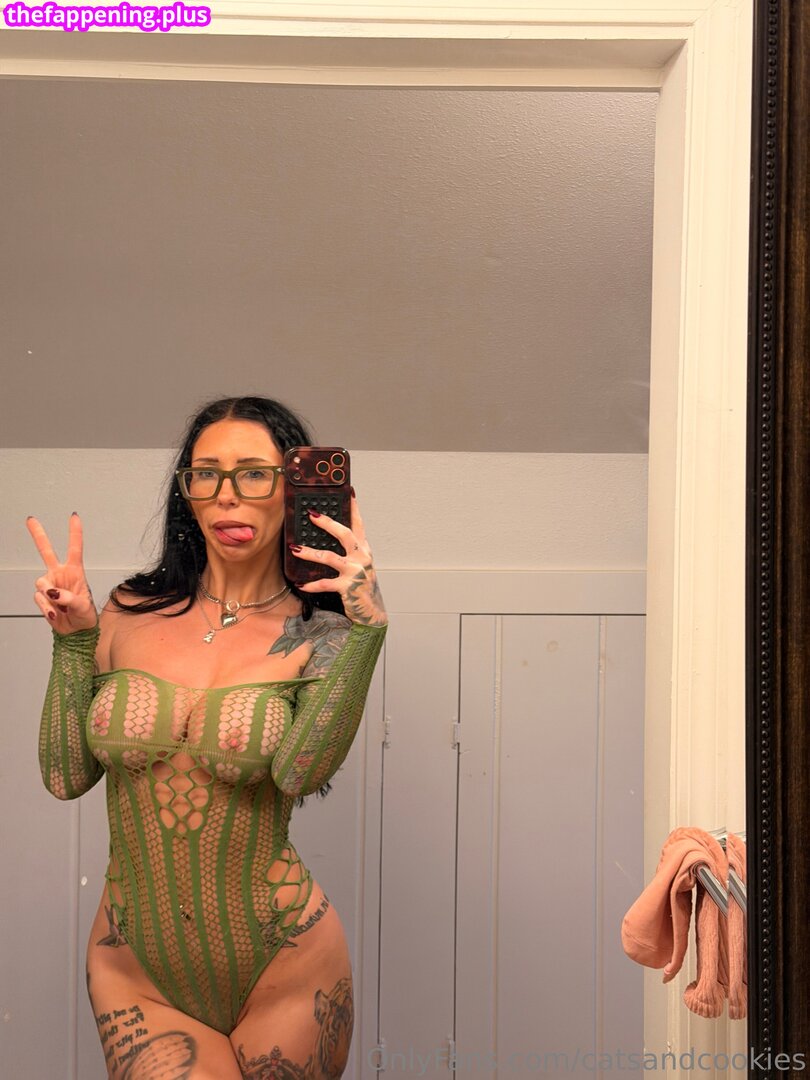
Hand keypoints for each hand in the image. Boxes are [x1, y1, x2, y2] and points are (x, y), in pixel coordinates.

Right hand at [27, 513, 97, 633]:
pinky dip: (47, 608)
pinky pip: (39, 599)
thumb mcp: (84, 607)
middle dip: (38, 535)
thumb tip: (54, 593)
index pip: (75, 549)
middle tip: (30, 520)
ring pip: (41, 584)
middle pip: (46, 551)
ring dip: (49, 597)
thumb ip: (70, 598)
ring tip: (61, 608)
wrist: (75, 631)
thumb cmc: (85, 616)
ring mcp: (50, 585)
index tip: (73, 517)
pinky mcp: (42, 597)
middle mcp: (60, 574)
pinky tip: (55, 613)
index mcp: (76, 572)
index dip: (74, 533)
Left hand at [293, 492, 386, 626]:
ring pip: (328, 557)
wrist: (372, 612)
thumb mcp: (359, 567)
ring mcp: (355, 572)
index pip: (359, 525)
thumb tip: (329, 539)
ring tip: (295, 548)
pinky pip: (325, 583)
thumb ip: (349, 553)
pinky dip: (311, 584)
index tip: (349, 492)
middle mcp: (362, 558)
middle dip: (327, 523)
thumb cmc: (361, 588)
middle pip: (344, 534)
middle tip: (312, 514)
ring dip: (309, 553)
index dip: (354, 508)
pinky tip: (300, 584)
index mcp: (364, 550)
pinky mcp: (347, 587)